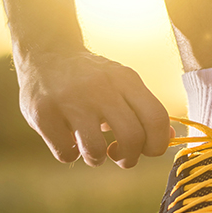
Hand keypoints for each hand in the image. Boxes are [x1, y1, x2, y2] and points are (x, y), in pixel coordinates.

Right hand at [15, 49, 170, 167]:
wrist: (46, 53)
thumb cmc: (92, 78)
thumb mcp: (123, 84)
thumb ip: (145, 110)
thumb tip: (168, 139)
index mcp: (126, 79)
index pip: (157, 118)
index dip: (157, 144)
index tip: (147, 150)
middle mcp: (100, 88)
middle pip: (132, 138)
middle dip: (129, 158)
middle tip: (119, 156)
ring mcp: (70, 100)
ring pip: (96, 150)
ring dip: (97, 159)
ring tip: (92, 150)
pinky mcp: (43, 113)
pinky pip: (65, 152)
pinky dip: (70, 153)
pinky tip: (68, 140)